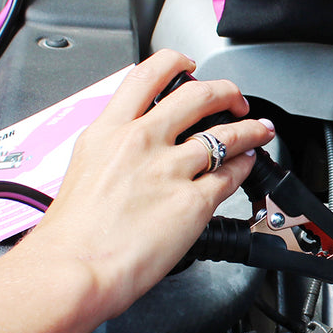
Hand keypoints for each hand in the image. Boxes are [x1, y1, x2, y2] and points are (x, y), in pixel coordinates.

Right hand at [11, 50, 274, 326]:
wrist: (74, 270)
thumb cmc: (71, 235)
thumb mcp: (82, 170)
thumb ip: (112, 151)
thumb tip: (130, 150)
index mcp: (108, 131)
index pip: (148, 75)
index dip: (176, 62)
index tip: (188, 65)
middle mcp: (142, 142)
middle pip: (198, 95)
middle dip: (225, 91)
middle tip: (234, 98)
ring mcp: (170, 169)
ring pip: (226, 134)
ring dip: (250, 129)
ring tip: (260, 130)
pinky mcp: (193, 201)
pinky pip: (231, 175)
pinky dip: (246, 167)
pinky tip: (248, 166)